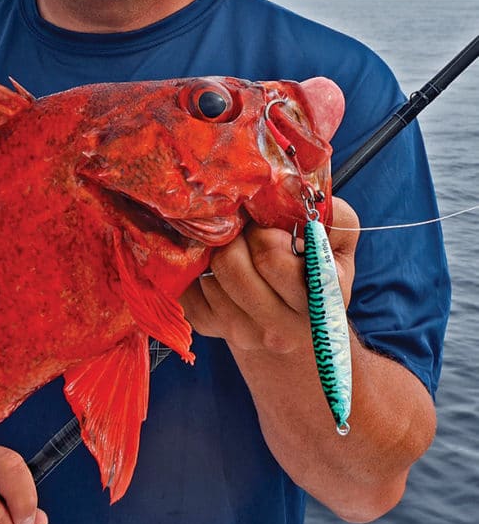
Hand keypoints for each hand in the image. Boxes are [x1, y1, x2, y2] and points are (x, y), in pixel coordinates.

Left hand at [180, 197, 358, 353]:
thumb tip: (291, 190)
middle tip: (244, 231)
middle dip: (235, 236)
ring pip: (207, 274)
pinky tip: (212, 261)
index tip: (268, 228)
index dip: (264, 234)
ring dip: (215, 250)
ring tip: (231, 245)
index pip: (271, 258)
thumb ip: (328, 214)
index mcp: (317, 301)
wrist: (293, 317)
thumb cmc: (315, 264)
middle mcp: (280, 327)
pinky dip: (194, 266)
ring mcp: (242, 333)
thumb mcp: (338, 237)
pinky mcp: (209, 328)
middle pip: (230, 265)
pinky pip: (185, 286)